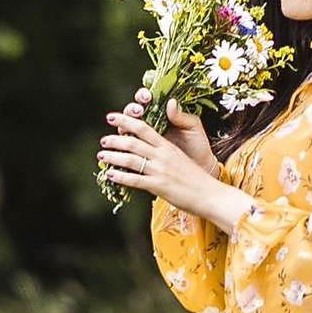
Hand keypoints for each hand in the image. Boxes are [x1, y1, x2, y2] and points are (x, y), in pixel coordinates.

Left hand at [99, 97, 221, 218]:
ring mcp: (160, 170)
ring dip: (113, 157)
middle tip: (103, 140)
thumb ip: (164, 150)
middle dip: (115, 139)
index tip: (112, 118)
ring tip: (101, 156)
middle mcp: (162, 155)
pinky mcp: (159, 186)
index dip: (126, 120)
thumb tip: (151, 145)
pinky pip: (135, 180)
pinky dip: (120, 177)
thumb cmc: (196, 178)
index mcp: (167, 146)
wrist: (210, 194)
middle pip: (133, 141)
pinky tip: (110, 175)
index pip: (143, 128)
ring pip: (131, 159)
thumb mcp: (180, 157)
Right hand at [125, 85, 218, 178]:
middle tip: (138, 111)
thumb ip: (181, 116)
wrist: (200, 168)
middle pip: (131, 112)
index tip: (147, 97)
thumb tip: (171, 102)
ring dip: (123, 126)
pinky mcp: (140, 157)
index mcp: (161, 115)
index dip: (143, 96)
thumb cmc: (196, 146)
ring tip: (127, 128)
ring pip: (125, 129)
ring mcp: (143, 141)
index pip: (146, 100)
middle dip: (131, 109)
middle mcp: (149, 126)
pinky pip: (126, 151)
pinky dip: (121, 148)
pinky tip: (122, 147)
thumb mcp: (193, 128)